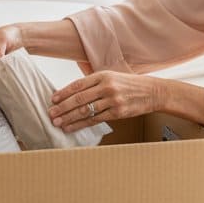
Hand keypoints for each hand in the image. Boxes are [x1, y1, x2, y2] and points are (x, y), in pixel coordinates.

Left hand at [48, 71, 162, 132]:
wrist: (152, 92)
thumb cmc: (129, 85)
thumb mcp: (112, 76)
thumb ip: (95, 82)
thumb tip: (73, 92)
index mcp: (103, 75)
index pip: (78, 84)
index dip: (64, 92)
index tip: (53, 99)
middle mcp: (107, 86)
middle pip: (79, 98)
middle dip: (62, 107)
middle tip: (51, 113)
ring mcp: (112, 100)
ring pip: (85, 110)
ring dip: (69, 117)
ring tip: (57, 122)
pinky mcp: (117, 112)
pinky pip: (95, 119)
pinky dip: (80, 124)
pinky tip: (71, 127)